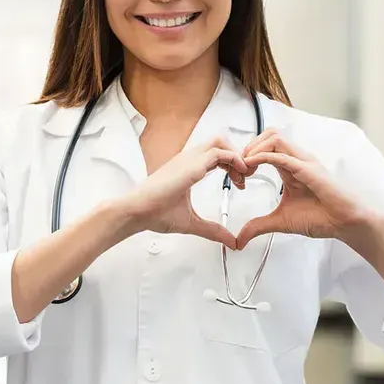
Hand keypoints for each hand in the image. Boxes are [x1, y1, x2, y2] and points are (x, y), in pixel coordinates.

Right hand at [119, 135, 248, 249]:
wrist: (136, 212)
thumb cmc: (154, 213)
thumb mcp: (192, 222)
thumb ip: (212, 230)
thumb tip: (230, 241)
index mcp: (187, 168)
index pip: (215, 155)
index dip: (232, 164)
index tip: (240, 181)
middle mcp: (188, 159)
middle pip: (220, 142)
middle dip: (237, 155)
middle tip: (246, 175)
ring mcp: (188, 160)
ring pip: (220, 141)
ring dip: (236, 154)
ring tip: (245, 173)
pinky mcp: (190, 166)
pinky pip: (218, 152)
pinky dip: (233, 159)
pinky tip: (239, 174)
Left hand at [236, 128, 369, 248]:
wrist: (344, 223)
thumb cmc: (321, 217)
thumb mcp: (280, 221)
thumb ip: (258, 226)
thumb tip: (240, 239)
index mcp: (289, 166)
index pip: (264, 146)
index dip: (246, 156)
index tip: (238, 176)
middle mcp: (296, 159)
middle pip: (268, 135)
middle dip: (248, 147)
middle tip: (239, 168)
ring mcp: (303, 161)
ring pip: (274, 138)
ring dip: (254, 149)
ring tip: (245, 167)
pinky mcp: (308, 169)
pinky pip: (282, 155)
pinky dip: (263, 156)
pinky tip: (252, 166)